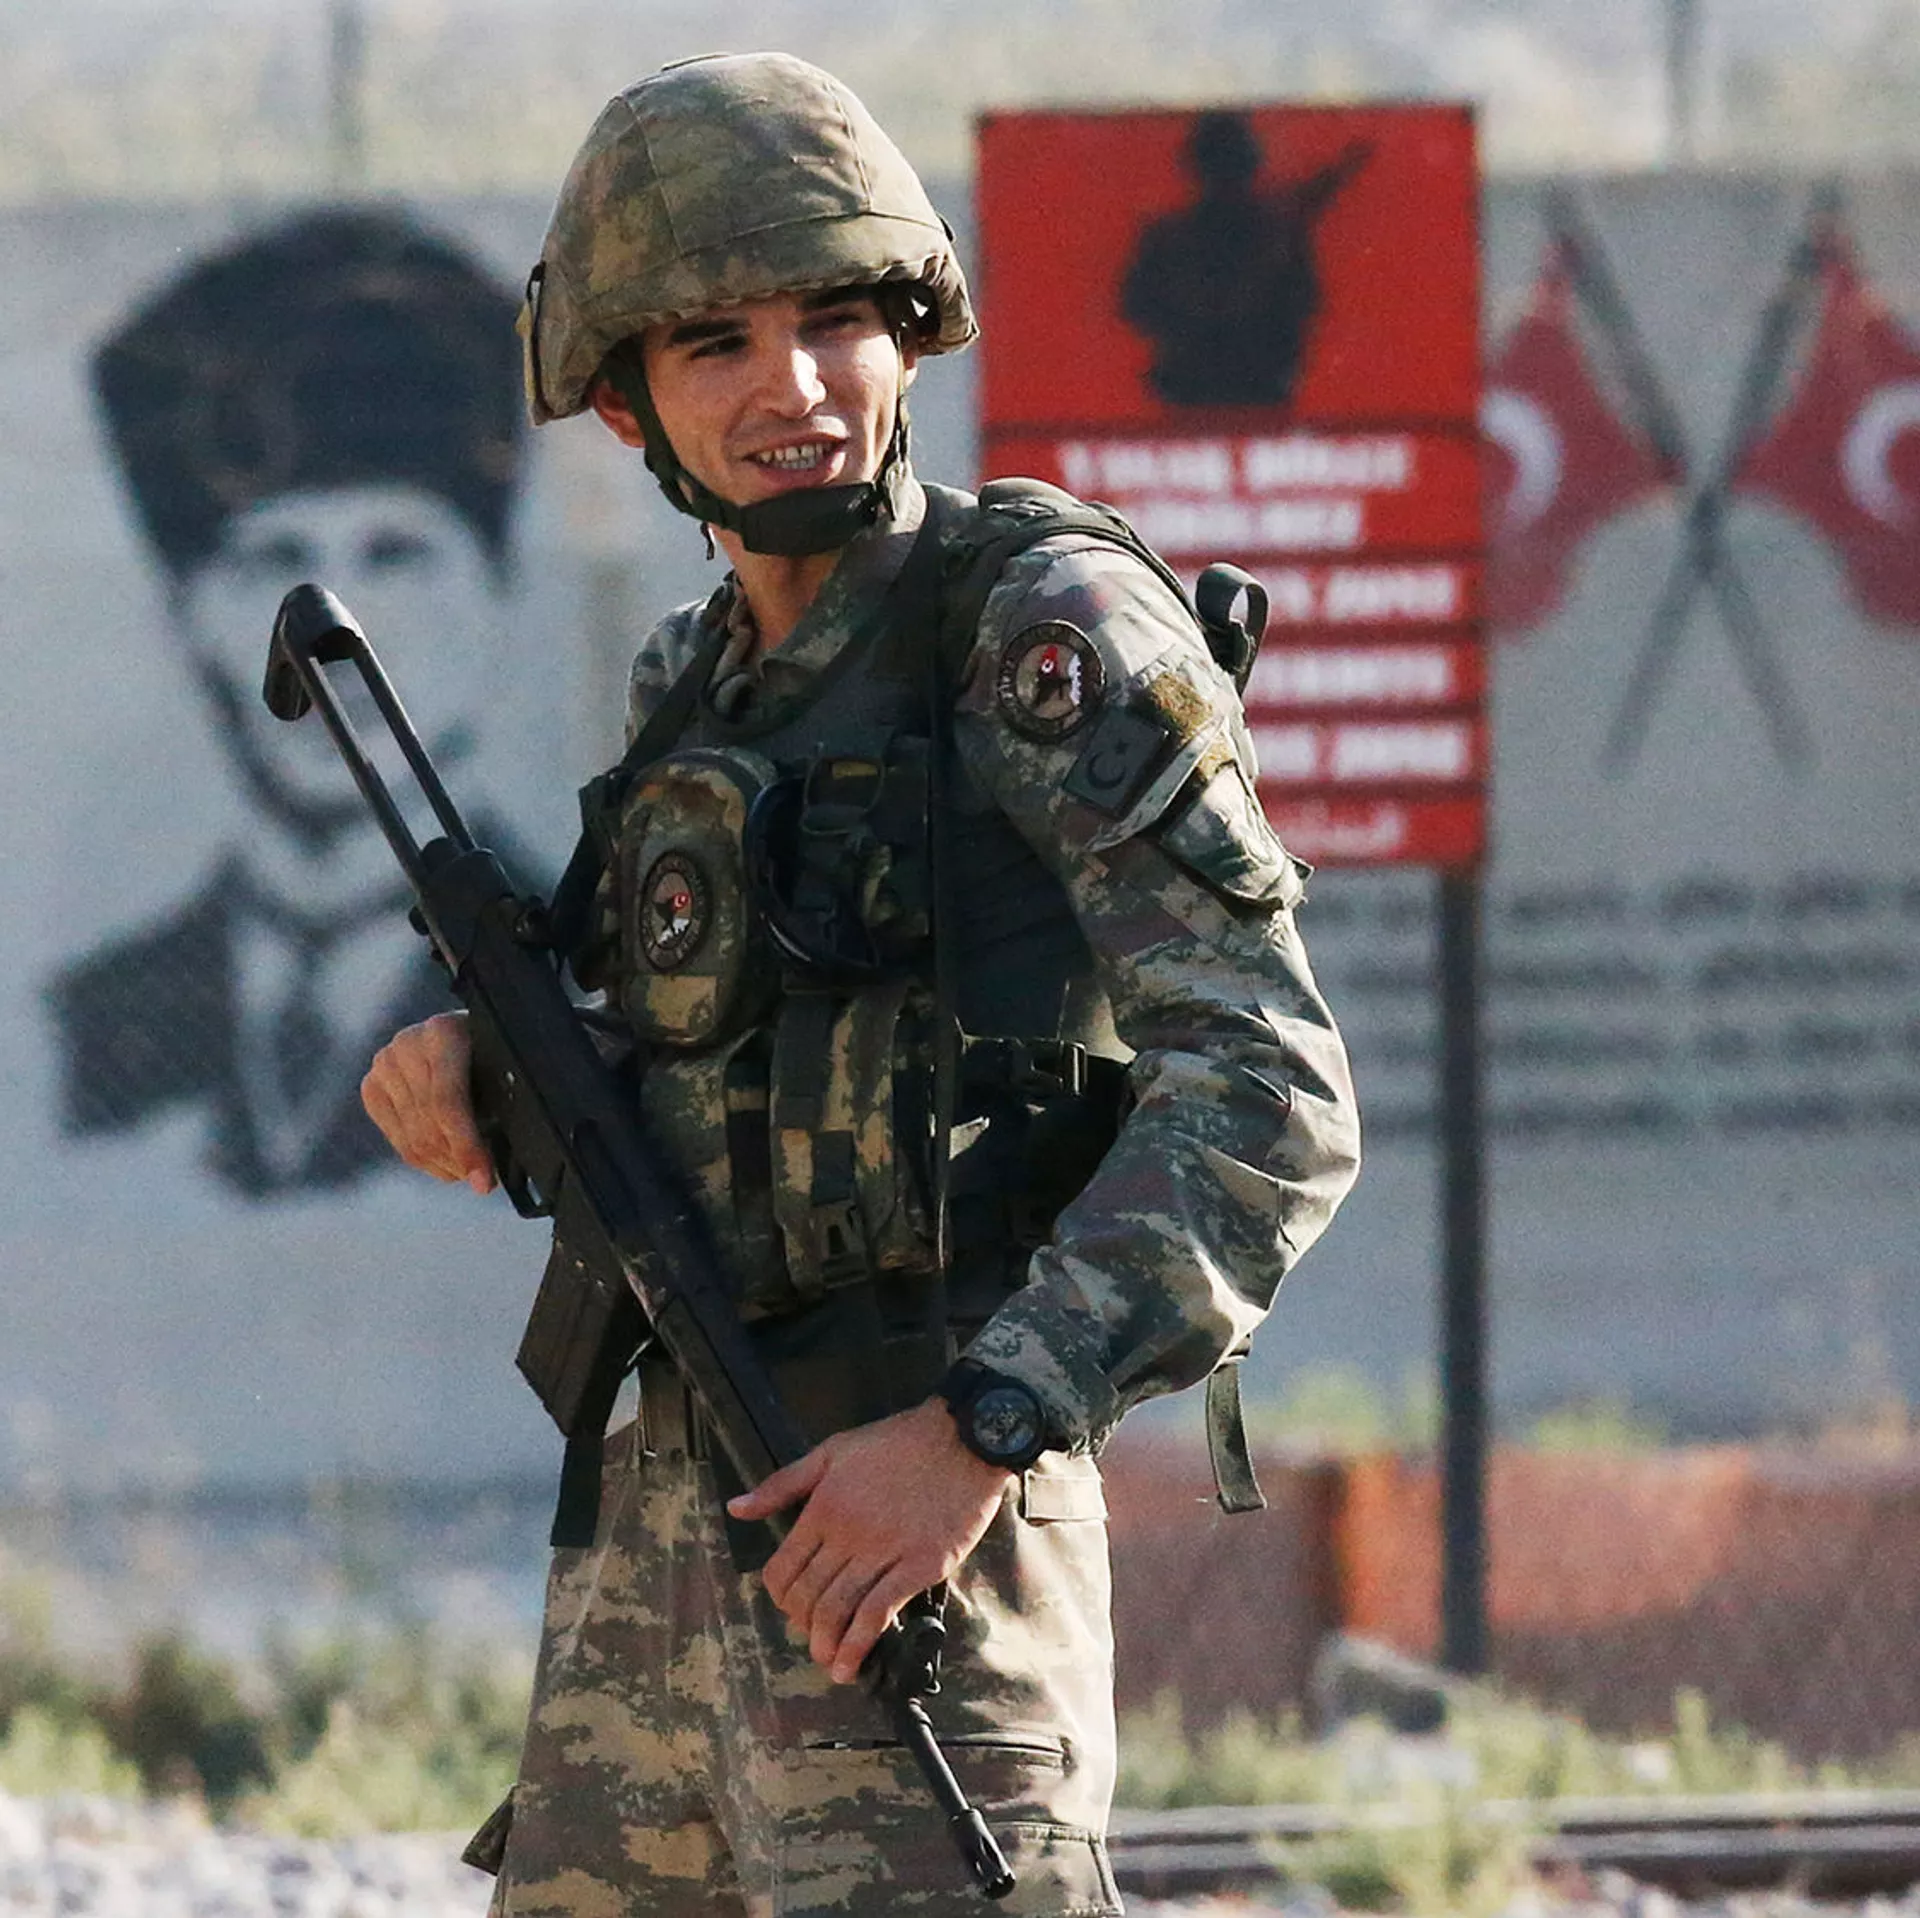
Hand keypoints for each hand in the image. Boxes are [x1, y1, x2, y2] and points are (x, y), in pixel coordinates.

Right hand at [360, 1012, 494, 1193]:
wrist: (467, 1031)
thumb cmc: (495, 1052)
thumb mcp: (506, 1066)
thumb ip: (505, 1100)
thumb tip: (499, 1156)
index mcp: (445, 1031)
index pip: (448, 1102)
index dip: (467, 1146)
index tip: (486, 1181)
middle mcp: (407, 1043)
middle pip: (428, 1125)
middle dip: (460, 1161)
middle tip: (486, 1181)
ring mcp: (385, 1064)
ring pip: (413, 1139)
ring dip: (445, 1165)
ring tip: (471, 1172)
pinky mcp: (372, 1086)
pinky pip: (398, 1139)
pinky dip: (425, 1161)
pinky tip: (449, 1165)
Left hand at [727, 1399, 1012, 1683]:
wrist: (962, 1438)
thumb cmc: (898, 1442)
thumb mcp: (832, 1451)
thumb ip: (783, 1483)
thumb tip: (736, 1508)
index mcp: (823, 1507)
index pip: (783, 1568)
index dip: (779, 1597)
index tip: (789, 1606)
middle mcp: (848, 1533)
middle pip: (809, 1595)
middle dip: (803, 1625)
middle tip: (811, 1636)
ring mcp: (885, 1551)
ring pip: (839, 1609)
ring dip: (826, 1644)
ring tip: (827, 1660)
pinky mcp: (919, 1566)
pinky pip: (879, 1612)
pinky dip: (860, 1644)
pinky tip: (852, 1663)